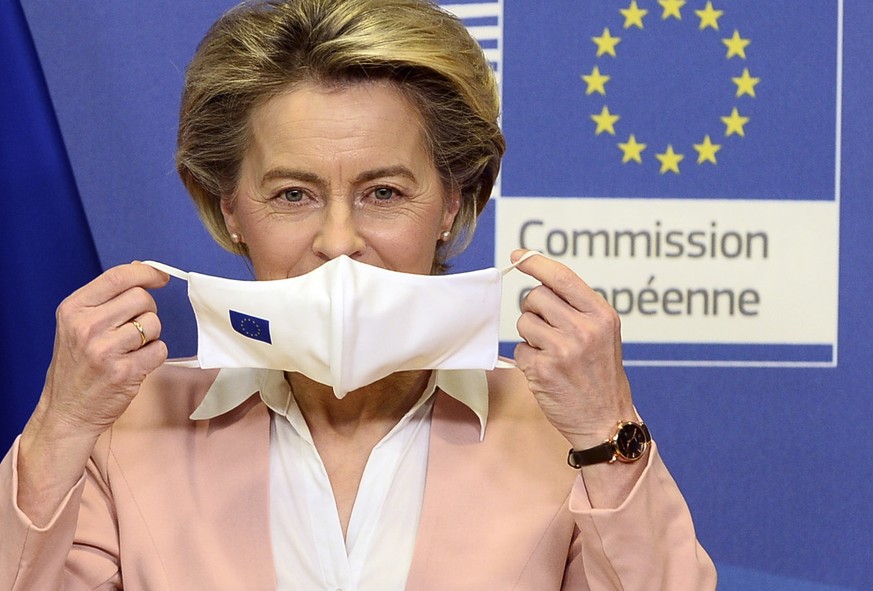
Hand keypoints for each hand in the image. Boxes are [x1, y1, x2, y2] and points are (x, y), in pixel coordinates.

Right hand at [35, 262, 169, 436]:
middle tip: (133, 328)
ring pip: (153, 323)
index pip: (118, 277)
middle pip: (142, 298)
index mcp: (74, 309)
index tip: (160, 277)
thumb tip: (141, 269)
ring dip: (150, 335)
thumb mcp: (77, 325)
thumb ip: (105, 298)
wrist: (67, 411)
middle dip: (146, 311)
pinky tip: (135, 364)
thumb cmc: (76, 366)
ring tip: (129, 349)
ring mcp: (105, 350)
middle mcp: (87, 327)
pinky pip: (160, 349)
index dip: (146, 273)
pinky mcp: (125, 372)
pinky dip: (154, 356)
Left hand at [511, 250, 634, 450]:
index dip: (535, 262)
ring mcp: (562, 350)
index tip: (518, 255)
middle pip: (535, 296)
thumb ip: (577, 307)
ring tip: (552, 353)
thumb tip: (540, 279)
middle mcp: (583, 329)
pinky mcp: (542, 370)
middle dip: (534, 310)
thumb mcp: (603, 333)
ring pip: (523, 322)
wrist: (606, 421)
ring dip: (531, 336)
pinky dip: (528, 359)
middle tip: (549, 330)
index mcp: (601, 315)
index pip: (562, 276)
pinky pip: (519, 349)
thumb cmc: (600, 375)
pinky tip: (547, 372)